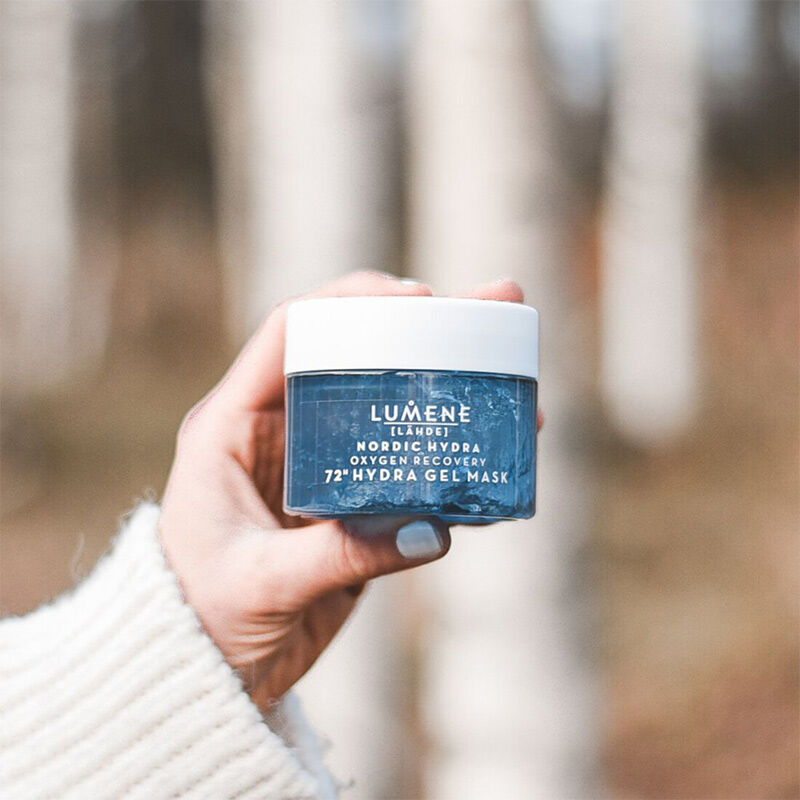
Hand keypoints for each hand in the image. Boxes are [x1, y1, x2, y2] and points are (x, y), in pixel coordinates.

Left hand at [158, 271, 537, 709]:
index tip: (419, 299)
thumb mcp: (260, 582)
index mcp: (233, 424)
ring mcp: (319, 465)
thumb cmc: (200, 618)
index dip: (352, 302)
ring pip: (388, 404)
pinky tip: (496, 452)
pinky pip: (405, 464)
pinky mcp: (349, 504)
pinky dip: (449, 456)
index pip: (291, 331)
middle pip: (355, 354)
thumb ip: (339, 555)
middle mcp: (279, 430)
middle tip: (493, 306)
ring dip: (449, 386)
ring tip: (516, 375)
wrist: (205, 671)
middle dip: (424, 328)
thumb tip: (435, 532)